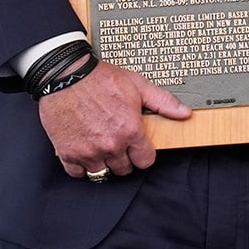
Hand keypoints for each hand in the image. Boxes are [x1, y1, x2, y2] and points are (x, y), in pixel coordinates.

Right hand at [41, 61, 191, 179]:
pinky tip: (84, 153)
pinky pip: (77, 173)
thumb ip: (163, 102)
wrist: (65, 76)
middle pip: (124, 168)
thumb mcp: (138, 85)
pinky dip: (81, 167)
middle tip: (119, 146)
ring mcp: (88, 150)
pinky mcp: (67, 152)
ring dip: (103, 164)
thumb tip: (184, 113)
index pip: (145, 161)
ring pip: (102, 173)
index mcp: (130, 131)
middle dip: (124, 159)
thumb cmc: (100, 78)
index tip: (138, 148)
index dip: (143, 155)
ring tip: (102, 150)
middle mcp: (111, 144)